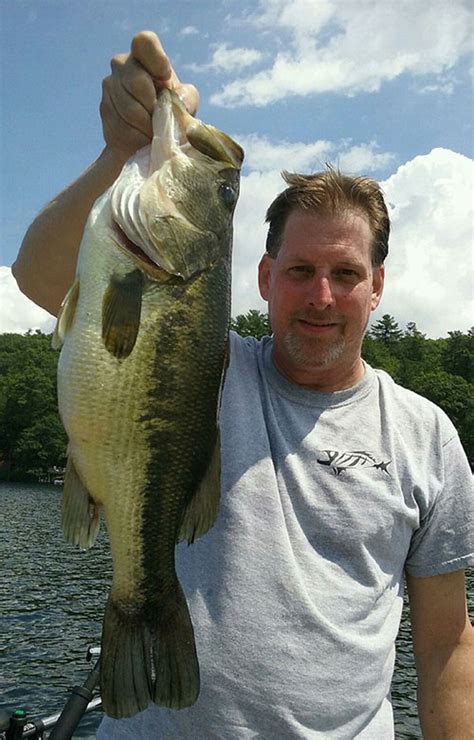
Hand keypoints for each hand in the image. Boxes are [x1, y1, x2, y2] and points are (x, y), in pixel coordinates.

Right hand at [100, 30, 198, 162]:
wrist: (146, 138)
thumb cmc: (170, 112)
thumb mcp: (186, 102)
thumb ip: (187, 98)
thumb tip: (179, 101)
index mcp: (145, 54)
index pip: (144, 42)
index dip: (155, 59)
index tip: (164, 78)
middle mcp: (122, 64)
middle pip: (136, 81)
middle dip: (153, 106)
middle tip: (162, 119)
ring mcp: (110, 85)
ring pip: (129, 108)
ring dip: (147, 126)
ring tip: (154, 131)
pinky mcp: (104, 108)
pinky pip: (122, 126)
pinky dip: (137, 138)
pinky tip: (142, 139)